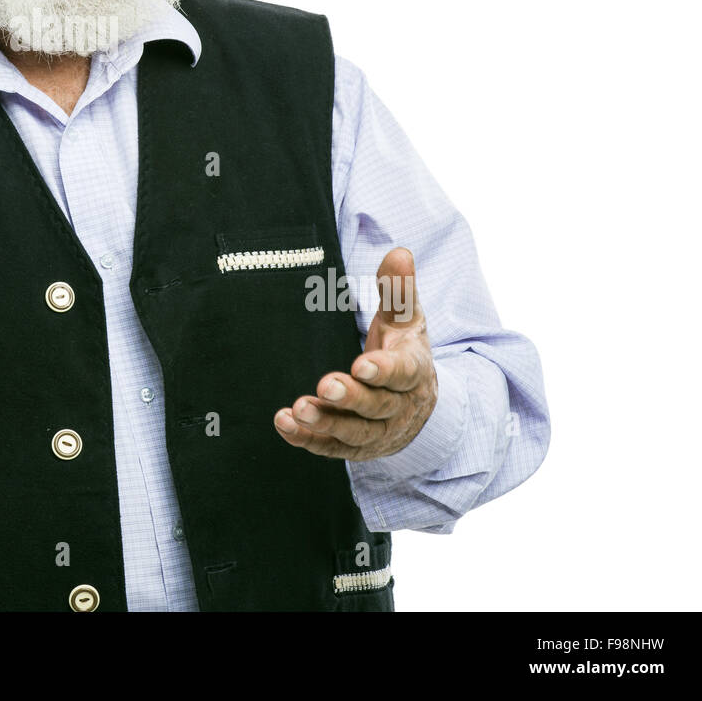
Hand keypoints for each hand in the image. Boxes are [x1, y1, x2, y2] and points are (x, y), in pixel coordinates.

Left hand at [273, 246, 437, 460]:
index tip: (362, 364)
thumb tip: (399, 252)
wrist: (416, 402)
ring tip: (299, 410)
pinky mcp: (354, 446)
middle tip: (326, 384)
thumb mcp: (406, 317)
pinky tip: (285, 425)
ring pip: (354, 432)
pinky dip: (307, 440)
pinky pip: (331, 448)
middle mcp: (398, 406)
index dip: (383, 370)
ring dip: (326, 422)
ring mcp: (377, 431)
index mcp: (412, 370)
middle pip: (376, 406)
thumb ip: (398, 288)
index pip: (402, 372)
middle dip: (351, 397)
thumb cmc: (403, 348)